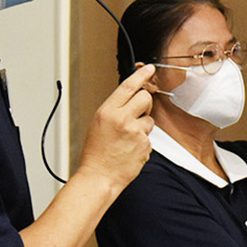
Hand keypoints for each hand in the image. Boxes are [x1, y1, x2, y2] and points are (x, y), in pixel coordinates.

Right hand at [77, 63, 154, 191]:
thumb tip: (131, 98)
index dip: (141, 75)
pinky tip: (131, 149)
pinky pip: (150, 137)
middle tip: (138, 113)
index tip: (150, 69)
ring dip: (143, 126)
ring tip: (128, 138)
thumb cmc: (96, 153)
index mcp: (107, 111)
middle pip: (145, 98)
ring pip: (150, 119)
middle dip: (145, 104)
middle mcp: (122, 119)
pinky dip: (143, 142)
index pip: (128, 86)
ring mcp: (135, 132)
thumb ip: (115, 109)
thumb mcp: (99, 123)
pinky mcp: (145, 145)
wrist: (99, 177)